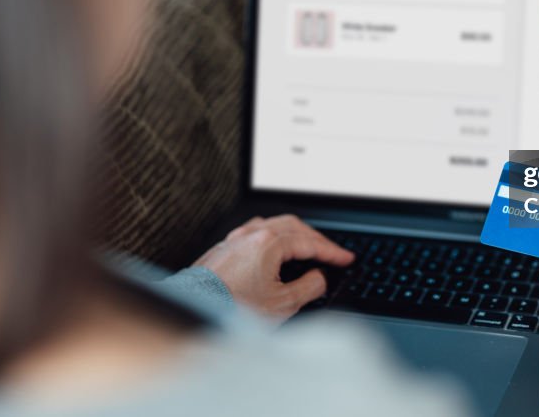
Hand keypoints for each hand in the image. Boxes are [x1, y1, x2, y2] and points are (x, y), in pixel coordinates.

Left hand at [193, 215, 354, 319]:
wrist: (193, 313)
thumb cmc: (231, 309)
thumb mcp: (283, 304)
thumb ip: (309, 287)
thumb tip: (319, 277)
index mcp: (269, 242)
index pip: (310, 242)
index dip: (332, 251)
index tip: (346, 258)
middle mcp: (251, 234)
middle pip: (294, 226)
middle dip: (316, 239)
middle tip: (330, 252)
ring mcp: (235, 239)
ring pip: (273, 225)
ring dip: (294, 235)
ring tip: (305, 249)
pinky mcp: (223, 249)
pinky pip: (255, 234)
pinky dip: (274, 239)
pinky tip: (274, 253)